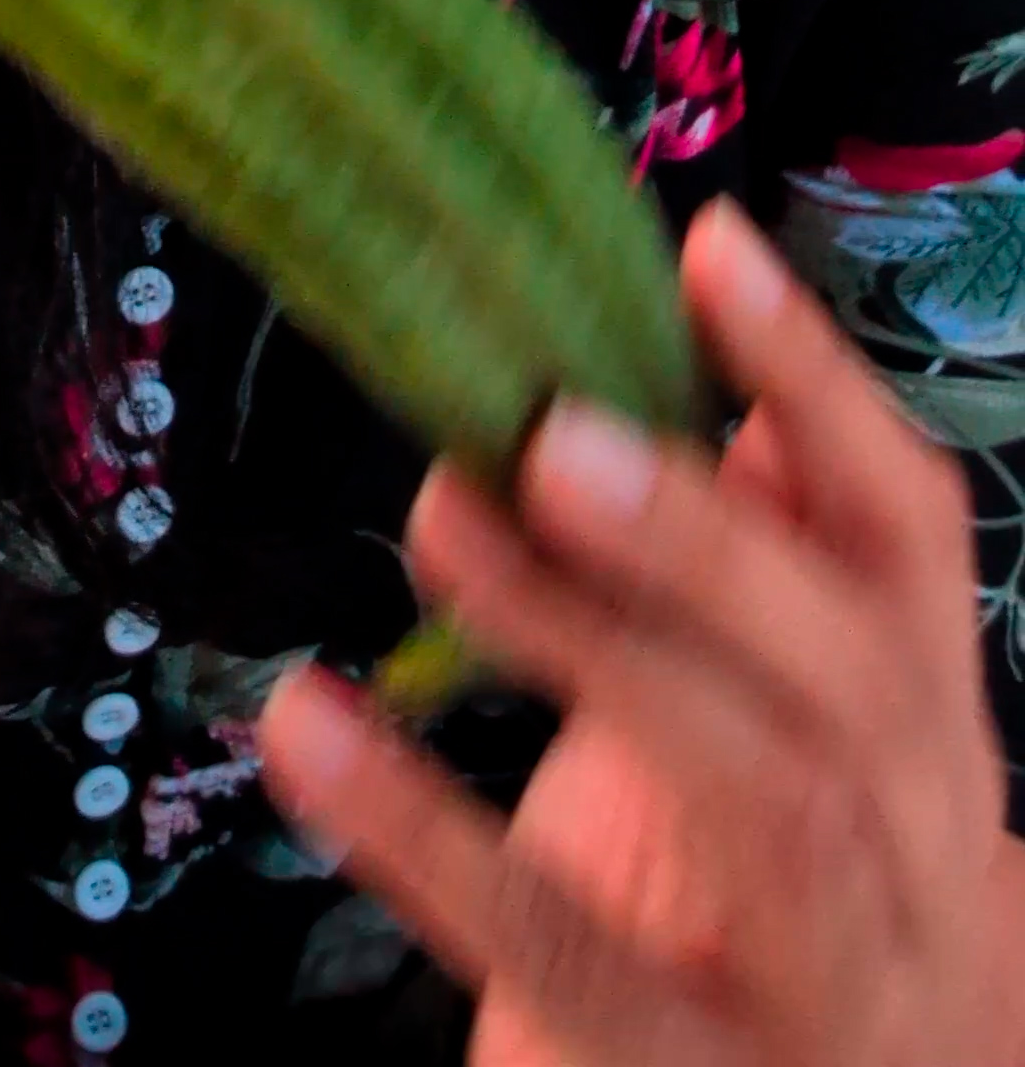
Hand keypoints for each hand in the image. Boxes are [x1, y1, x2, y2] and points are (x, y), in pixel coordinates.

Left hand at [259, 198, 1024, 1065]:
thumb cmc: (781, 896)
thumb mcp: (786, 721)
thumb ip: (744, 560)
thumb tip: (661, 335)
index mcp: (924, 723)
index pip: (908, 535)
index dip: (821, 387)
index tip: (710, 246)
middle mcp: (910, 848)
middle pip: (849, 684)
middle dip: (708, 542)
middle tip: (551, 427)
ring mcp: (824, 986)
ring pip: (760, 811)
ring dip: (592, 649)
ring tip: (444, 524)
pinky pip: (569, 962)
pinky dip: (427, 838)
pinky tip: (309, 725)